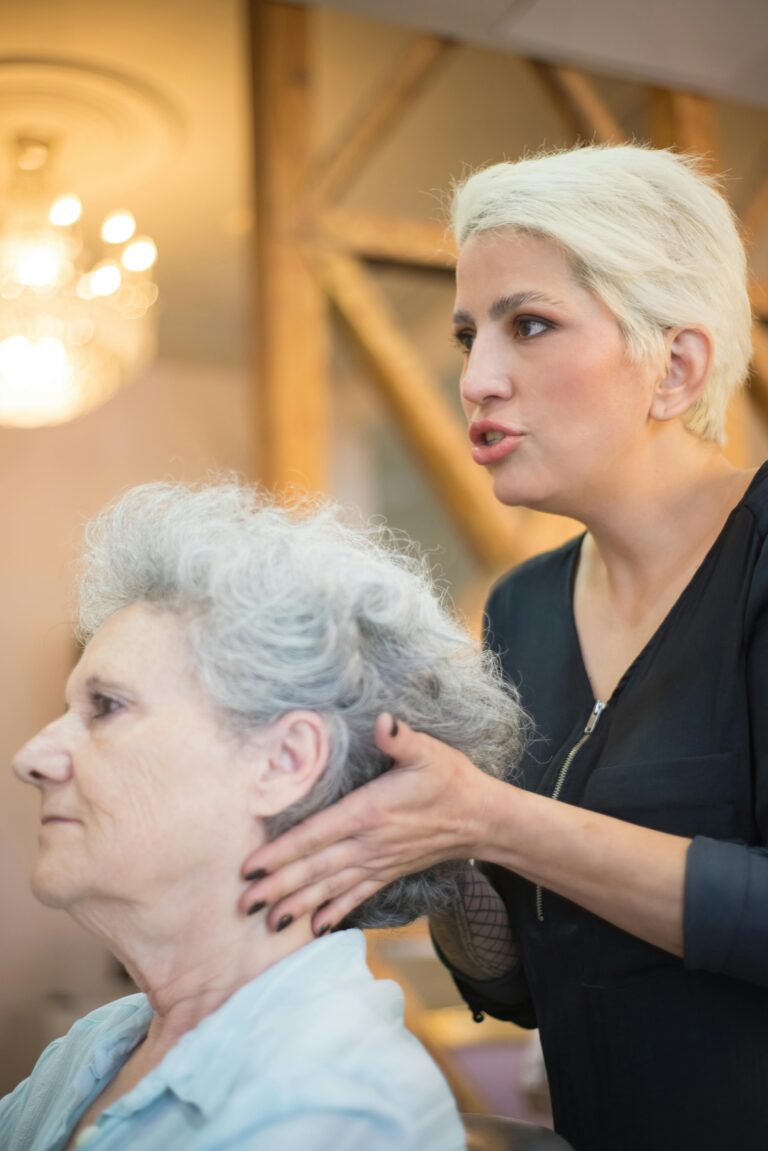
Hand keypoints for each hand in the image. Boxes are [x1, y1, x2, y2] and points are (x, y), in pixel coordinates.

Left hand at [238, 713, 496, 933]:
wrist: (482, 818)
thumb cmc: (451, 778)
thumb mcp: (428, 751)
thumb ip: (401, 739)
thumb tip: (384, 721)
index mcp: (370, 812)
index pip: (316, 834)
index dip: (282, 851)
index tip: (251, 866)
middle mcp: (369, 843)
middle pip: (315, 868)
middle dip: (278, 886)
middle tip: (242, 904)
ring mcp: (379, 862)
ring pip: (331, 887)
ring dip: (298, 904)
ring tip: (268, 922)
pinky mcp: (389, 872)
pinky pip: (357, 896)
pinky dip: (335, 912)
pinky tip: (315, 929)